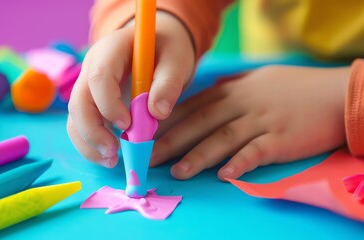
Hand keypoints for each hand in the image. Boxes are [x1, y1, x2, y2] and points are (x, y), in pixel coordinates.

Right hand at [67, 12, 194, 167]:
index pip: (98, 77)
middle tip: (113, 153)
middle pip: (78, 102)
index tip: (127, 124)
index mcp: (110, 51)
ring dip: (88, 143)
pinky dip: (92, 144)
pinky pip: (83, 126)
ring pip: (75, 118)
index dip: (108, 104)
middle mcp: (91, 68)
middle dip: (92, 131)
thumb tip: (157, 113)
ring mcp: (88, 87)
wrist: (157, 47)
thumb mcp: (176, 59)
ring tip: (111, 161)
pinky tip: (109, 157)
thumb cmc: (166, 50)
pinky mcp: (92, 104)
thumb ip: (168, 83)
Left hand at [151, 65, 349, 179]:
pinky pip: (256, 151)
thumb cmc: (295, 87)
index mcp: (232, 90)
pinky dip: (239, 163)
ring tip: (177, 172)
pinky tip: (224, 176)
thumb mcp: (259, 78)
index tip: (146, 136)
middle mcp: (241, 104)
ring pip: (222, 138)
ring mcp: (260, 121)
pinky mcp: (281, 138)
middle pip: (199, 123)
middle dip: (171, 142)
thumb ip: (233, 84)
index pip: (192, 106)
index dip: (167, 122)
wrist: (336, 93)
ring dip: (198, 156)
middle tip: (148, 158)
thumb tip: (212, 88)